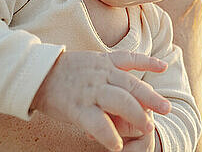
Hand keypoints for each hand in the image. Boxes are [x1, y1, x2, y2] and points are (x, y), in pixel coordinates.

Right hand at [31, 50, 171, 150]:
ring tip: (148, 128)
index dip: (148, 62)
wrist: (35, 76)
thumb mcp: (89, 61)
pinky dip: (109, 134)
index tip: (163, 67)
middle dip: (151, 97)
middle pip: (131, 84)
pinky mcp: (77, 108)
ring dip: (137, 115)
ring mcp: (90, 91)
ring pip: (120, 101)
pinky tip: (118, 145)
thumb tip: (124, 78)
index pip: (130, 59)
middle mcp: (100, 75)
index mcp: (103, 62)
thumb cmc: (63, 71)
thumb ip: (107, 67)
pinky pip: (97, 123)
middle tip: (166, 108)